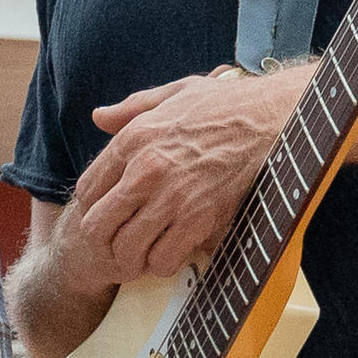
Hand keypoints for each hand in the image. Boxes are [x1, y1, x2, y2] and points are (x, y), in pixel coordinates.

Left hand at [54, 67, 307, 293]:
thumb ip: (131, 108)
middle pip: (97, 225)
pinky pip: (163, 259)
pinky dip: (162, 263)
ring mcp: (172, 197)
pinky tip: (170, 253)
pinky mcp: (199, 219)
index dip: (93, 206)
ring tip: (142, 252)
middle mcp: (145, 170)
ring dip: (132, 256)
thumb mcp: (172, 94)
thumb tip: (98, 117)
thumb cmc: (223, 105)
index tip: (107, 212)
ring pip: (127, 248)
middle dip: (104, 239)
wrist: (269, 119)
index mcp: (134, 139)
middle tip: (119, 240)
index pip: (87, 189)